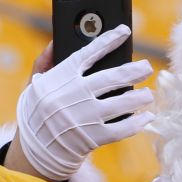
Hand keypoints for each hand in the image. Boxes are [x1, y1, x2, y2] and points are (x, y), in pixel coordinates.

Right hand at [16, 25, 154, 180]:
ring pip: (121, 103)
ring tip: (148, 94)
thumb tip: (56, 40)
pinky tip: (146, 117)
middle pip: (112, 77)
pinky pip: (121, 129)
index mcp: (59, 78)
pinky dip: (137, 123)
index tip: (125, 31)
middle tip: (147, 67)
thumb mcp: (33, 85)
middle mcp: (73, 95)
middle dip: (134, 70)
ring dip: (140, 97)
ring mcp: (84, 117)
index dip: (108, 40)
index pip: (87, 53)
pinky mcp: (92, 138)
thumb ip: (44, 61)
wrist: (33, 150)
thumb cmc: (36, 113)